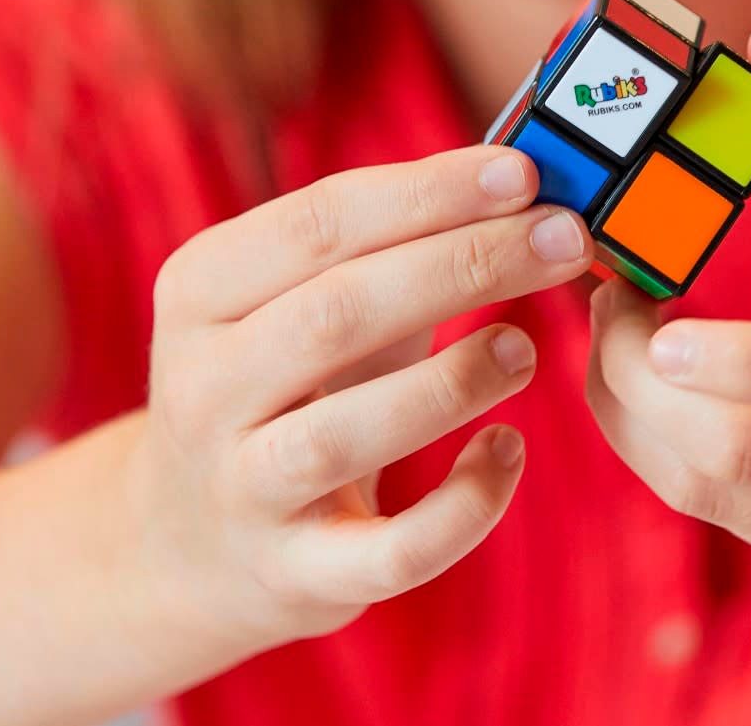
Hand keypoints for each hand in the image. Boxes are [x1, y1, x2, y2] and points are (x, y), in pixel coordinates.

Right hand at [122, 143, 591, 659]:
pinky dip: (463, 506)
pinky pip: (390, 554)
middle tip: (564, 238)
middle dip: (466, 262)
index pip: (320, 221)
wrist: (186, 543)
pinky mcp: (294, 577)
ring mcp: (242, 490)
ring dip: (455, 380)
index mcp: (201, 290)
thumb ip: (393, 239)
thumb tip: (524, 182)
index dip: (429, 192)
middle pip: (340, 310)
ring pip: (347, 432)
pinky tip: (508, 452)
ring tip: (527, 346)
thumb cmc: (286, 381)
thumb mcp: (303, 298)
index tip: (523, 172)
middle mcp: (204, 387)